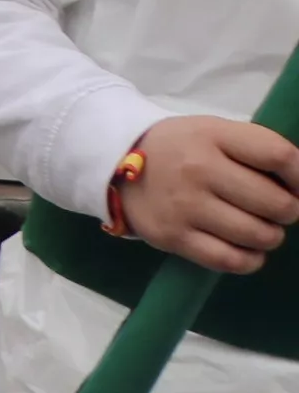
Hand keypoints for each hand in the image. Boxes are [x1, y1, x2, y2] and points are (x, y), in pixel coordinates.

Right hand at [120, 115, 298, 274]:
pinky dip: (251, 259)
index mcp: (211, 135)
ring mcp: (184, 206)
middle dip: (288, 210)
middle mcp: (198, 170)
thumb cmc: (179, 149)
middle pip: (276, 203)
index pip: (279, 156)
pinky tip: (247, 249)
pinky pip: (231, 260)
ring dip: (270, 236)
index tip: (298, 185)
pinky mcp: (173, 237)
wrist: (113, 163)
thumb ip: (256, 149)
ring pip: (258, 235)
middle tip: (275, 209)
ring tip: (259, 228)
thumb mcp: (213, 132)